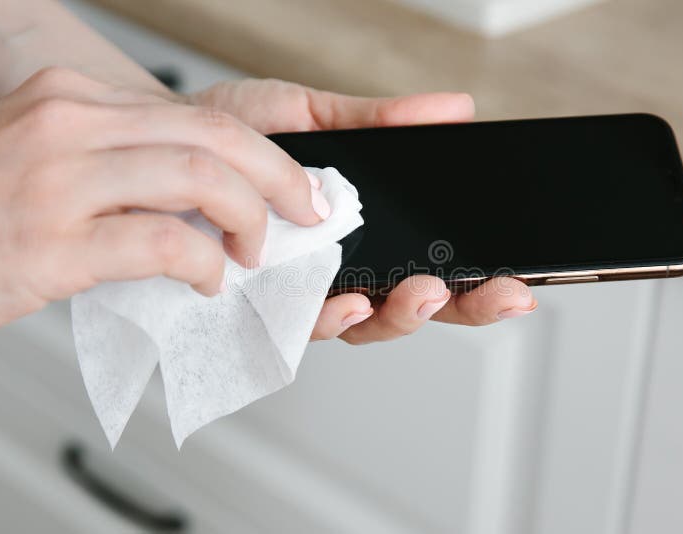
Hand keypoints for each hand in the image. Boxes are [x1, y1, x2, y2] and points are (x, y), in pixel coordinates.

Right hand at [0, 68, 328, 333]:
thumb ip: (118, 161)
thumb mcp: (46, 159)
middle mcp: (66, 125)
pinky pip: (161, 242)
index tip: (290, 184)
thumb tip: (204, 193)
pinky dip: (202, 263)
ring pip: (197, 179)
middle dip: (278, 177)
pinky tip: (205, 280)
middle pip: (211, 136)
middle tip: (305, 211)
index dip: (261, 154)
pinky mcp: (51, 244)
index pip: (195, 117)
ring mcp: (56, 181)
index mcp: (71, 100)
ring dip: (247, 219)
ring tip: (252, 251)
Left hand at [190, 79, 537, 343]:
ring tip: (424, 290)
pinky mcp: (263, 307)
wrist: (166, 144)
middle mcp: (342, 269)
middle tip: (498, 292)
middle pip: (414, 305)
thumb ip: (381, 122)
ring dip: (402, 314)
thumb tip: (454, 109)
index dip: (478, 279)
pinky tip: (351, 300)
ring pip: (366, 324)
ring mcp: (304, 293)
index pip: (433, 262)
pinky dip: (331, 316)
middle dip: (463, 305)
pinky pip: (303, 325)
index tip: (516, 276)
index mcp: (365, 231)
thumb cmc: (241, 135)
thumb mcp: (318, 116)